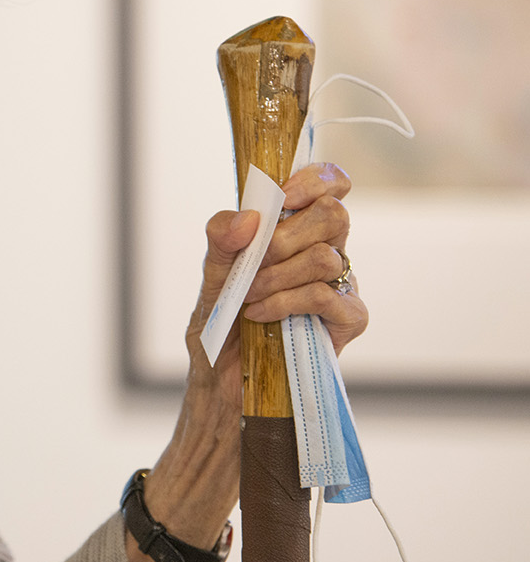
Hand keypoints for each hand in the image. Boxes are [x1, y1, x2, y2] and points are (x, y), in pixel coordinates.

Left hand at [187, 161, 368, 407]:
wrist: (223, 381)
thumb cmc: (221, 325)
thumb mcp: (211, 275)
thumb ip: (222, 238)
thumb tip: (251, 217)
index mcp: (297, 231)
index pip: (331, 185)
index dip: (316, 180)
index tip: (283, 196)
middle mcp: (326, 252)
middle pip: (334, 214)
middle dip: (283, 236)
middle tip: (252, 263)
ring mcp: (341, 285)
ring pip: (323, 256)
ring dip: (275, 276)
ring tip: (248, 297)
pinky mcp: (349, 320)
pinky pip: (325, 295)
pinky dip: (284, 302)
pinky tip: (260, 315)